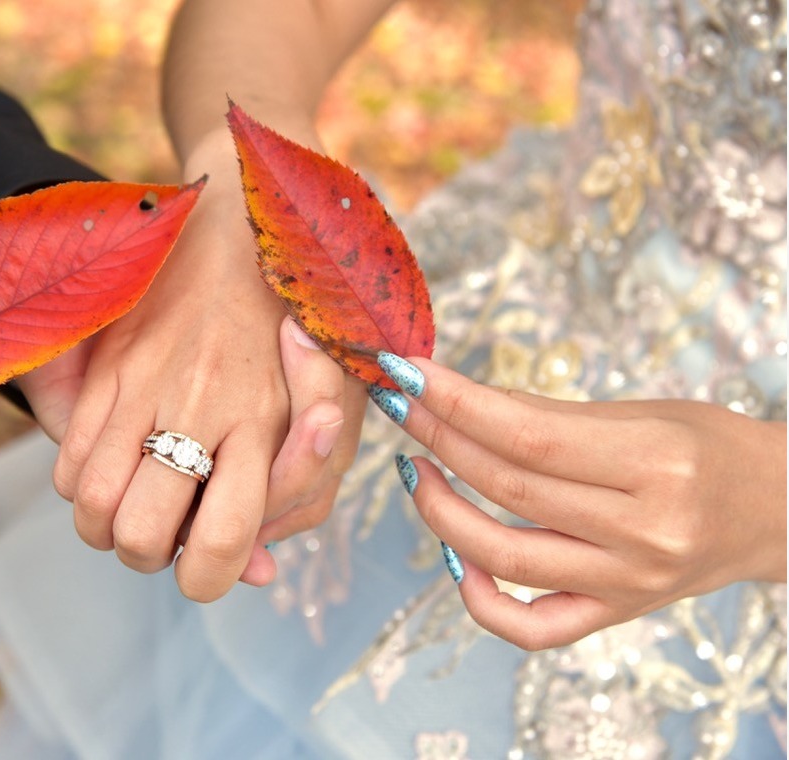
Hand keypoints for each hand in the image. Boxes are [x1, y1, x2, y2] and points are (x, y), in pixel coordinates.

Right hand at [50, 148, 363, 600]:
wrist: (246, 212)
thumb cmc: (305, 312)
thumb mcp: (337, 399)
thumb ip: (303, 488)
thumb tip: (265, 572)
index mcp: (264, 419)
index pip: (222, 542)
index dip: (210, 576)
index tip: (210, 564)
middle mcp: (199, 406)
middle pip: (142, 537)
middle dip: (150, 555)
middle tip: (169, 531)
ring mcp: (143, 383)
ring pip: (91, 506)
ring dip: (107, 526)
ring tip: (136, 503)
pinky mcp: (108, 364)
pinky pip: (67, 458)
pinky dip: (82, 484)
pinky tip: (114, 466)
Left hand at [378, 354, 786, 649]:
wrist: (774, 509)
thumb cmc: (707, 447)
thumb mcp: (642, 412)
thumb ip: (551, 415)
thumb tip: (460, 401)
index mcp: (657, 462)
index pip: (529, 435)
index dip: (457, 404)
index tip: (410, 375)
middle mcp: (645, 530)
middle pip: (509, 487)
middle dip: (439, 440)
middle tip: (401, 407)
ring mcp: (629, 582)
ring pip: (504, 555)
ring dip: (440, 509)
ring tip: (413, 467)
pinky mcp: (617, 614)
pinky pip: (530, 626)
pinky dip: (479, 597)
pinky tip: (453, 554)